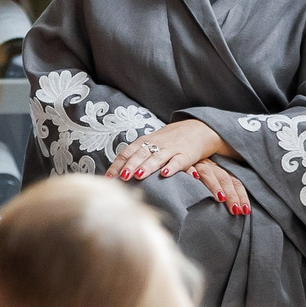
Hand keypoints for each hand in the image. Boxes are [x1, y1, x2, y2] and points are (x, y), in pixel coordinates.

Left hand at [108, 120, 231, 182]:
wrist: (197, 129)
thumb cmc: (169, 141)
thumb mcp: (151, 144)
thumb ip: (137, 155)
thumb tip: (117, 173)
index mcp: (145, 142)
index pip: (127, 152)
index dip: (117, 164)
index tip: (108, 177)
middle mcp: (156, 144)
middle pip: (140, 154)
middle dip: (130, 166)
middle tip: (122, 177)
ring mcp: (171, 149)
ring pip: (157, 158)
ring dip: (147, 167)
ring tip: (138, 176)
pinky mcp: (186, 155)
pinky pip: (178, 161)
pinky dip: (171, 167)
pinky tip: (165, 174)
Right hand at [187, 158, 250, 214]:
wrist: (175, 160)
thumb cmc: (195, 179)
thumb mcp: (210, 184)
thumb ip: (220, 195)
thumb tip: (235, 212)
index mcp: (220, 171)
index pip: (234, 182)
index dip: (241, 196)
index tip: (246, 211)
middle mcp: (210, 166)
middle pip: (224, 179)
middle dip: (232, 195)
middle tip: (235, 210)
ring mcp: (196, 164)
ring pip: (207, 173)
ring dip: (215, 185)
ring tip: (220, 198)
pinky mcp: (181, 164)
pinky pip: (186, 167)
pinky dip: (190, 171)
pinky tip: (194, 177)